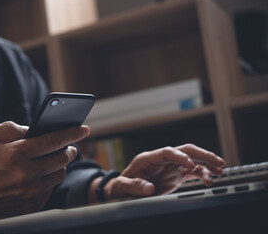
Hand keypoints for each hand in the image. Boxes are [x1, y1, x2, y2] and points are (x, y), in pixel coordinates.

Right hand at [0, 121, 89, 225]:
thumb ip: (6, 127)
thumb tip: (30, 129)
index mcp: (16, 154)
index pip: (53, 140)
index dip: (71, 133)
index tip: (83, 129)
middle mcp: (27, 174)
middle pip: (62, 157)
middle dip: (70, 149)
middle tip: (70, 145)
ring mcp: (32, 191)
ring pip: (60, 173)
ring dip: (62, 163)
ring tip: (57, 158)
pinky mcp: (34, 204)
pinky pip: (52, 187)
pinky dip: (52, 178)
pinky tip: (44, 173)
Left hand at [101, 144, 225, 200]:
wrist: (123, 190)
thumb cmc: (121, 185)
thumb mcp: (122, 186)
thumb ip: (134, 186)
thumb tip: (149, 188)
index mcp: (148, 158)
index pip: (167, 152)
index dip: (180, 156)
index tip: (190, 164)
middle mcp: (161, 160)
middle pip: (183, 151)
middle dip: (201, 154)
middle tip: (217, 161)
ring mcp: (170, 167)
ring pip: (191, 160)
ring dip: (206, 163)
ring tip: (220, 170)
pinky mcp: (175, 175)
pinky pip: (191, 172)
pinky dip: (202, 174)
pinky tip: (210, 178)